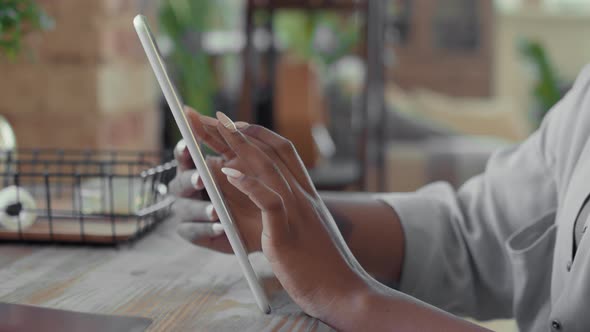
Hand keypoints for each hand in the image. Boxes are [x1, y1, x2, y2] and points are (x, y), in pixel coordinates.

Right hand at [169, 107, 261, 252]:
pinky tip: (219, 227)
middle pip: (180, 182)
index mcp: (200, 167)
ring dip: (199, 208)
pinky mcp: (195, 232)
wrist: (266, 225)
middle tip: (202, 179)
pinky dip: (205, 229)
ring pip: (184, 208)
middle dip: (189, 179)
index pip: (185, 155)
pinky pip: (192, 232)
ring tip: (215, 211)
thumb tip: (228, 121)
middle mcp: (190, 188)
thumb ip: (237, 144)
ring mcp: (190, 211)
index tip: (188, 146)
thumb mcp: (250, 165)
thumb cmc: (256, 189)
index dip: (184, 150)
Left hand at [212, 112, 367, 319]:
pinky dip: (248, 184)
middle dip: (237, 132)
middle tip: (210, 116)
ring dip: (238, 147)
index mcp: (306, 195)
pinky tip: (228, 172)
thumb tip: (262, 203)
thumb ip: (286, 214)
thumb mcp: (304, 232)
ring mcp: (298, 211)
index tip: (235, 124)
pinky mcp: (288, 232)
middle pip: (268, 152)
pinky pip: (269, 200)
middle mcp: (303, 196)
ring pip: (268, 168)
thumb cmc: (321, 268)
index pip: (283, 151)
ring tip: (213, 130)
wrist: (346, 292)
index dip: (258, 133)